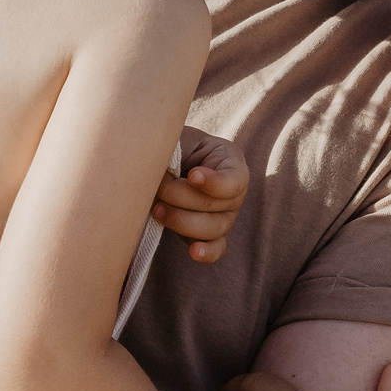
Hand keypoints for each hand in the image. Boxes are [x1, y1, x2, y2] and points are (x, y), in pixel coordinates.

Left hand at [151, 129, 249, 264]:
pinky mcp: (212, 236)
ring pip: (212, 228)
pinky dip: (206, 252)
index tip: (192, 175)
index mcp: (230, 162)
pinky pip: (215, 249)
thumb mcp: (174, 138)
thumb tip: (159, 169)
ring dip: (181, 221)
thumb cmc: (170, 146)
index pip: (234, 179)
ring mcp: (225, 217)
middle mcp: (234, 192)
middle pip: (216, 206)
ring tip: (156, 210)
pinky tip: (194, 252)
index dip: (215, 182)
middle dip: (182, 198)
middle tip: (158, 189)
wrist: (161, 164)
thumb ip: (173, 148)